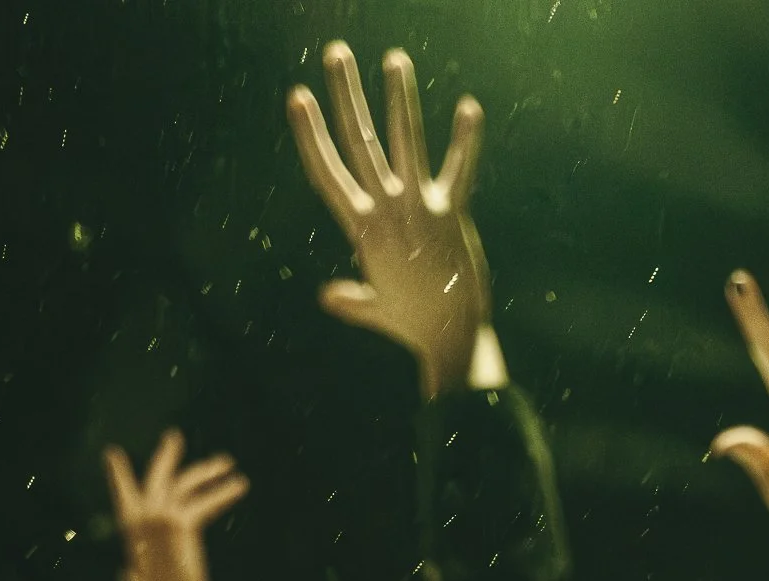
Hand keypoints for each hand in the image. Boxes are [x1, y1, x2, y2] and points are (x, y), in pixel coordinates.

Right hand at [102, 431, 248, 580]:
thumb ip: (133, 576)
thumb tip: (125, 578)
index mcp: (130, 530)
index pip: (122, 496)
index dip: (119, 476)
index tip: (112, 454)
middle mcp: (141, 517)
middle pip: (155, 476)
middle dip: (167, 455)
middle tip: (175, 436)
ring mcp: (159, 517)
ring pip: (185, 482)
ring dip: (208, 470)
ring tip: (227, 461)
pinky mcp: (181, 523)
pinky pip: (206, 502)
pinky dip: (225, 493)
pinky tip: (240, 485)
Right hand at [288, 43, 491, 400]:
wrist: (449, 339)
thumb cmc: (411, 325)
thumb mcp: (373, 309)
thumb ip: (349, 298)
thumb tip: (326, 297)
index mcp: (361, 229)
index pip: (326, 172)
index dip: (310, 133)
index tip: (297, 97)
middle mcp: (385, 211)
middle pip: (359, 141)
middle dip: (346, 94)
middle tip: (336, 52)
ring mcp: (417, 209)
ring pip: (404, 140)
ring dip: (399, 97)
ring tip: (395, 58)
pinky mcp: (451, 213)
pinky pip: (460, 169)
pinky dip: (466, 140)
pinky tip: (471, 106)